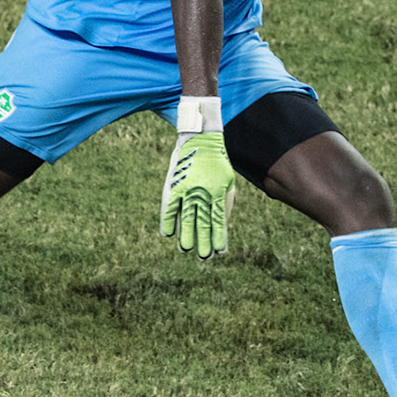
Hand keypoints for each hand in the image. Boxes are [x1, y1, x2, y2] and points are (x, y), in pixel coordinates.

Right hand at [160, 132, 235, 257]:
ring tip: (186, 249)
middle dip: (203, 241)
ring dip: (186, 235)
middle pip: (202, 222)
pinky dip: (168, 220)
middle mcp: (203, 194)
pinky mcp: (175, 185)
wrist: (201, 139)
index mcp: (218, 192)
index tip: (218, 251)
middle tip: (203, 256)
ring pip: (187, 217)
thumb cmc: (217, 163)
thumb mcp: (228, 181)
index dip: (218, 236)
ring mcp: (188, 190)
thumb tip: (223, 222)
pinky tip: (168, 233)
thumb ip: (226, 201)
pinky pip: (170, 207)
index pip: (218, 220)